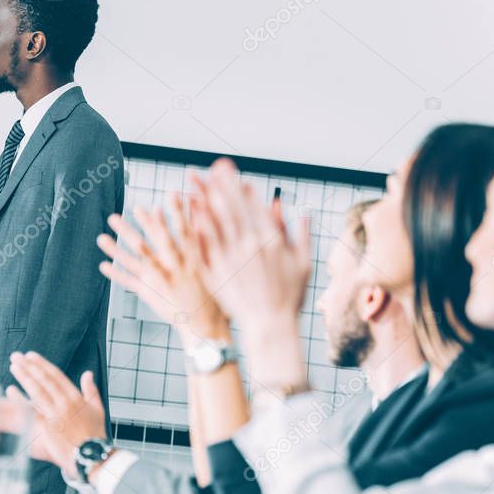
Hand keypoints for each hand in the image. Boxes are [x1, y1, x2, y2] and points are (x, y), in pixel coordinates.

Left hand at [6, 351, 106, 475]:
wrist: (92, 455)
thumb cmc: (95, 434)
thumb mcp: (97, 409)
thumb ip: (91, 389)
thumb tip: (88, 374)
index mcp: (75, 397)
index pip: (56, 376)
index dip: (42, 364)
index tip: (32, 356)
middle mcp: (64, 403)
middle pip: (44, 380)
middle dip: (30, 366)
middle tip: (17, 356)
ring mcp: (55, 414)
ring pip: (37, 391)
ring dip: (25, 377)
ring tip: (14, 366)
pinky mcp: (47, 427)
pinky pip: (31, 411)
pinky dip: (20, 400)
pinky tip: (11, 390)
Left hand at [97, 198, 228, 342]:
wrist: (205, 329)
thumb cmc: (215, 299)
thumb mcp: (217, 270)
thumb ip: (210, 246)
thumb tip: (209, 224)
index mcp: (191, 260)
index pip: (181, 230)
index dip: (174, 212)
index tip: (164, 197)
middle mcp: (172, 268)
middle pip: (149, 243)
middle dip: (131, 228)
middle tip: (116, 216)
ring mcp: (158, 281)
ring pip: (133, 261)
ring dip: (115, 248)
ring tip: (100, 237)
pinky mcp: (149, 294)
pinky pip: (129, 282)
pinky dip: (116, 274)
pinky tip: (103, 265)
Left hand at [189, 159, 310, 332]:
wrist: (270, 325)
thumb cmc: (289, 296)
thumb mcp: (303, 263)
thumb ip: (299, 234)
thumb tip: (299, 211)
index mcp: (271, 240)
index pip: (251, 205)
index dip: (237, 186)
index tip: (227, 170)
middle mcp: (249, 244)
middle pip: (230, 207)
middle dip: (217, 184)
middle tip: (206, 168)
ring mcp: (231, 258)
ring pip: (215, 221)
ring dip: (203, 198)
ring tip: (192, 182)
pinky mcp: (217, 272)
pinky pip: (205, 244)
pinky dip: (199, 225)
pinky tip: (191, 211)